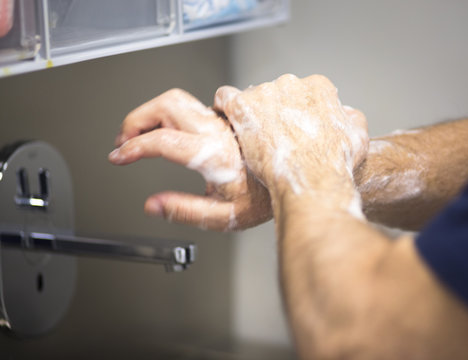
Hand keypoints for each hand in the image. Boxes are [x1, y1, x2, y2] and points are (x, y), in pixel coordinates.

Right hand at [109, 89, 271, 230]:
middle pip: (165, 105)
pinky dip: (177, 112)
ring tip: (145, 133)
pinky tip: (175, 130)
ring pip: (180, 98)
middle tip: (126, 139)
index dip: (132, 147)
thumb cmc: (266, 200)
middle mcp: (217, 131)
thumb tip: (153, 205)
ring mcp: (225, 120)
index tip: (119, 156)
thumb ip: (183, 211)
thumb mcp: (222, 217)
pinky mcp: (232, 116)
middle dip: (136, 119)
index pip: (161, 141)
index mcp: (212, 155)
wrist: (298, 182)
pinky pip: (199, 103)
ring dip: (154, 112)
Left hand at [214, 74, 367, 199]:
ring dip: (250, 114)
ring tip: (251, 139)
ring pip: (250, 96)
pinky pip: (225, 97)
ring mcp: (265, 92)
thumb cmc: (333, 163)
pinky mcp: (243, 106)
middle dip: (272, 112)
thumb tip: (347, 113)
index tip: (290, 128)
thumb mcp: (357, 139)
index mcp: (319, 87)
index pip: (301, 92)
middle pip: (275, 93)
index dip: (294, 112)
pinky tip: (228, 122)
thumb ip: (352, 119)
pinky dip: (225, 107)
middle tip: (271, 138)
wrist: (311, 179)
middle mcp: (291, 83)